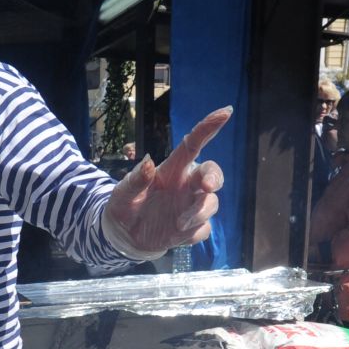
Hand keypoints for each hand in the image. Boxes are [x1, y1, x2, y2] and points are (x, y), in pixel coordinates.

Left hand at [106, 107, 230, 253]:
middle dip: (215, 176)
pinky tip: (177, 234)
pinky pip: (203, 229)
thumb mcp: (123, 193)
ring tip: (179, 223)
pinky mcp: (192, 228)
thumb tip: (149, 163)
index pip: (193, 144)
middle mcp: (186, 185)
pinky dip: (194, 232)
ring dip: (201, 211)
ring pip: (211, 202)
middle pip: (212, 172)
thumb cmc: (125, 205)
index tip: (226, 112)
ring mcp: (190, 206)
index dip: (209, 127)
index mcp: (171, 170)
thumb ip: (136, 179)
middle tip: (208, 185)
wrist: (125, 236)